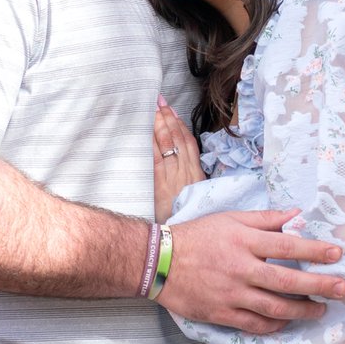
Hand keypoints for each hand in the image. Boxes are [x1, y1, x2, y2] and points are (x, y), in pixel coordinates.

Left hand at [152, 97, 202, 221]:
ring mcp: (172, 178)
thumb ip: (191, 179)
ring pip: (167, 145)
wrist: (181, 242)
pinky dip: (152, 144)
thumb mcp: (197, 197)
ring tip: (153, 109)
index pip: (189, 142)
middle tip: (159, 101)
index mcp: (196, 174)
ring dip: (160, 126)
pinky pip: (156, 160)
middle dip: (168, 118)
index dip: (181, 124)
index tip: (173, 110)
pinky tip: (147, 133)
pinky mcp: (160, 186)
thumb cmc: (190, 219)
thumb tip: (184, 162)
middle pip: (177, 139)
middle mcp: (185, 172)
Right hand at [157, 209, 344, 334]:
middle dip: (319, 285)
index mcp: (244, 241)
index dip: (315, 250)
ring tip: (321, 309)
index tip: (337, 253)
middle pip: (287, 280)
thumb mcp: (231, 218)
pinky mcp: (222, 314)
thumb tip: (297, 215)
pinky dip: (275, 325)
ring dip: (302, 310)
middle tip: (342, 288)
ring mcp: (232, 295)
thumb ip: (265, 218)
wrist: (158, 261)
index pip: (287, 246)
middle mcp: (241, 269)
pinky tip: (288, 322)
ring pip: (274, 308)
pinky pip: (254, 324)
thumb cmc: (198, 236)